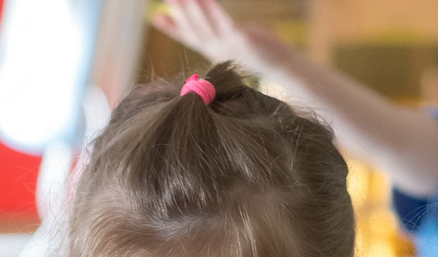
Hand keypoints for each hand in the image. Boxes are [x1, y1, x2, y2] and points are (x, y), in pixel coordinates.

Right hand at [152, 0, 295, 75]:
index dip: (172, 28)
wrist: (282, 66)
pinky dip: (214, 10)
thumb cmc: (261, 50)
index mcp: (214, 49)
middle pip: (193, 29)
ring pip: (205, 26)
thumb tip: (210, 16)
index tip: (156, 17)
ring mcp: (228, 45)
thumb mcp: (236, 39)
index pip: (189, 37)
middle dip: (179, 12)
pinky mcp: (241, 39)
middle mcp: (217, 49)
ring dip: (192, 9)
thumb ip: (222, 30)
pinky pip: (224, 22)